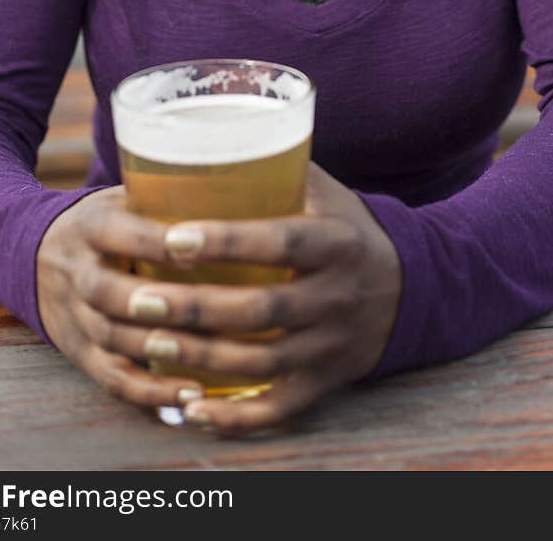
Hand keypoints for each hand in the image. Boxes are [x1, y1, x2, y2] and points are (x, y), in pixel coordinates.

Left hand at [35, 165, 401, 432]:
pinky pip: (279, 408)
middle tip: (140, 300)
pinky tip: (192, 410)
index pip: (280, 241)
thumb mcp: (326, 192)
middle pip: (262, 309)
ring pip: (263, 361)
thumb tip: (203, 135)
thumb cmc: (346, 228)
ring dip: (202, 358)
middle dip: (195, 308)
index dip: (227, 241)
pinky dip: (235, 417)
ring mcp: (334, 344)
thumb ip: (276, 170)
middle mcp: (339, 295)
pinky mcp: (327, 381)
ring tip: (150, 344)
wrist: (412, 288)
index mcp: (338, 241)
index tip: (174, 236)